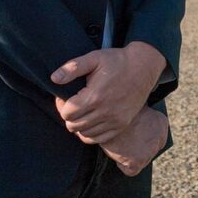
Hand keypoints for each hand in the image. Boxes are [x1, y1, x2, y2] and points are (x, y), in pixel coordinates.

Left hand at [51, 42, 165, 142]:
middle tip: (73, 104)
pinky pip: (98, 139)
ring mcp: (114, 121)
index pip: (66, 113)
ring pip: (84, 134)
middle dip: (68, 115)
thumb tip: (54, 79)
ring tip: (82, 111)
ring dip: (79, 124)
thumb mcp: (94, 58)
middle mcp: (105, 112)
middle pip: (73, 126)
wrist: (143, 67)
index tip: (65, 97)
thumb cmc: (117, 61)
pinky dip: (90, 133)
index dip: (61, 105)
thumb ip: (73, 67)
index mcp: (95, 96)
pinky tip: (90, 120)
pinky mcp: (121, 125)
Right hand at [96, 106, 168, 176]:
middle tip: (123, 140)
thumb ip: (141, 117)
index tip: (130, 135)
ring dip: (129, 156)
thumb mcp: (134, 108)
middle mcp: (160, 136)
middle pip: (149, 151)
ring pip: (141, 161)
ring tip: (119, 143)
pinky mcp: (139, 160)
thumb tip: (139, 125)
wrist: (107, 112)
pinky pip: (131, 170)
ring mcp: (151, 150)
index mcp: (161, 122)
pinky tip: (116, 150)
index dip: (140, 139)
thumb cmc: (117, 109)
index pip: (155, 139)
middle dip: (136, 149)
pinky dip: (121, 164)